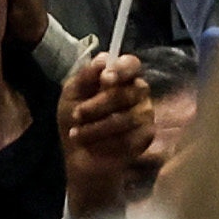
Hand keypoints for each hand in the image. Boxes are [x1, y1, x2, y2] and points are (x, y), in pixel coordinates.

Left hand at [62, 48, 158, 208]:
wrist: (79, 158)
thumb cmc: (75, 121)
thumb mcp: (71, 96)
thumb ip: (84, 77)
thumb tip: (102, 59)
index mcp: (120, 77)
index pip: (131, 64)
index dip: (122, 69)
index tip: (105, 79)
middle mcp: (137, 92)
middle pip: (127, 92)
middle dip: (98, 105)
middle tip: (77, 115)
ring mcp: (145, 114)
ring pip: (128, 117)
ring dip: (97, 127)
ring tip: (77, 134)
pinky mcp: (146, 136)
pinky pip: (130, 137)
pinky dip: (106, 143)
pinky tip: (93, 146)